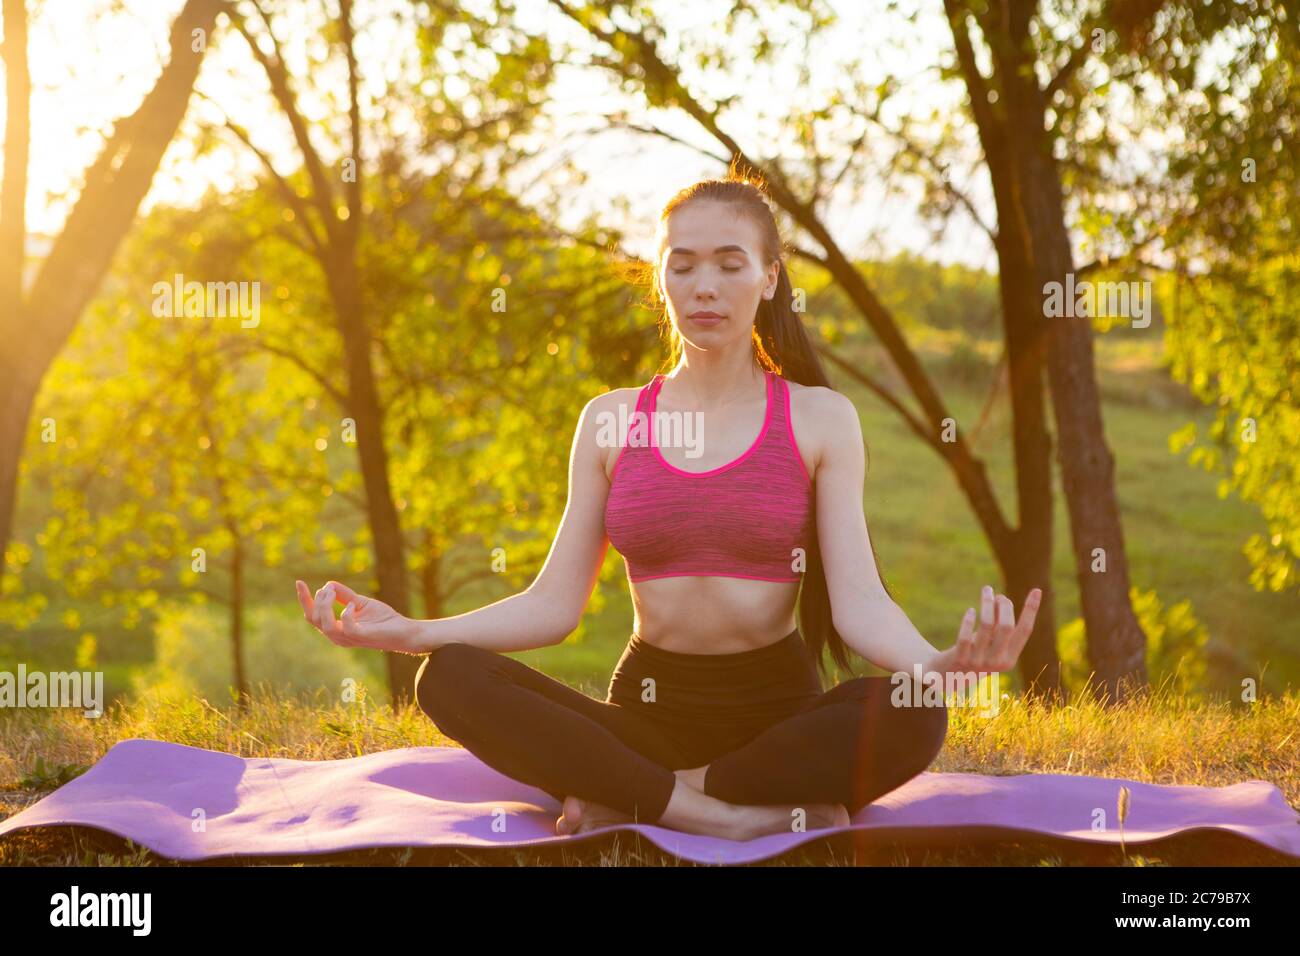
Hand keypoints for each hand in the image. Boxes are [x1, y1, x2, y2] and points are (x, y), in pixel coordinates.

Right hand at [295, 579, 412, 652]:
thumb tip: (328, 584)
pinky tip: (352, 605)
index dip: (303, 599)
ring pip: (323, 624)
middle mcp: (338, 636)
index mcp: (335, 627)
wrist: (403, 631)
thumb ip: (344, 595)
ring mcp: (348, 639)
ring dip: (325, 605)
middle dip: (316, 600)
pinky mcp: (360, 637)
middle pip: (313, 619)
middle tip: (328, 588)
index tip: (299, 582)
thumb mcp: (359, 602)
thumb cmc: (383, 619)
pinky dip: (345, 613)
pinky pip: (345, 627)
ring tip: (333, 592)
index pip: (312, 615)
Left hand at [925, 585, 1042, 689]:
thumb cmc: (975, 653)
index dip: (1031, 610)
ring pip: (986, 625)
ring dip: (987, 604)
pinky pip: (966, 636)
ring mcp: (978, 662)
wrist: (949, 676)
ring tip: (986, 591)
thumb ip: (1000, 625)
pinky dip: (969, 620)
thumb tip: (1003, 599)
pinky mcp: (960, 659)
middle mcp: (997, 662)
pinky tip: (971, 610)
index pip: (1025, 631)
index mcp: (1010, 659)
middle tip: (998, 595)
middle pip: (1007, 626)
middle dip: (1004, 605)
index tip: (1037, 590)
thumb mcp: (992, 643)